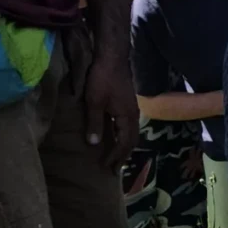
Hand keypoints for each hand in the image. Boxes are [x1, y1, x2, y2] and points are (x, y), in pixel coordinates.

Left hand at [84, 56, 139, 170]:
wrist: (113, 58)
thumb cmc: (103, 79)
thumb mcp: (94, 102)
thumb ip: (95, 123)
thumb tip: (94, 144)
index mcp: (127, 117)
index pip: (124, 143)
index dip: (115, 156)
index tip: (106, 166)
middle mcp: (134, 115)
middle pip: (133, 140)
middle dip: (124, 155)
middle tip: (115, 168)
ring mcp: (132, 109)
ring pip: (133, 133)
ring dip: (126, 146)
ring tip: (118, 156)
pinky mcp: (128, 104)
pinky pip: (130, 126)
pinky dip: (125, 136)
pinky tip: (118, 136)